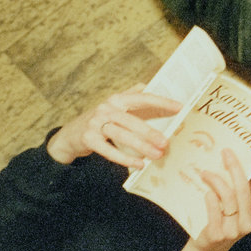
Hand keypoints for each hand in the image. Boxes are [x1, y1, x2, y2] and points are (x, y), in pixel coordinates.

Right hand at [46, 86, 180, 166]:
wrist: (71, 134)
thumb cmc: (102, 120)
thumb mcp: (116, 106)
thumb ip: (134, 96)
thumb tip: (152, 86)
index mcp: (117, 99)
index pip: (142, 98)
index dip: (161, 102)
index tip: (180, 107)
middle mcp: (106, 108)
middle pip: (132, 120)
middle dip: (150, 132)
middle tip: (166, 142)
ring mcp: (95, 123)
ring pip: (122, 135)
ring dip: (141, 146)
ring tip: (157, 155)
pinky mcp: (88, 139)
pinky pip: (109, 150)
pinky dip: (125, 158)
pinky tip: (139, 164)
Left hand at [170, 151, 250, 250]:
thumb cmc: (222, 225)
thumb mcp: (237, 211)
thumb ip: (240, 193)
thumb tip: (235, 163)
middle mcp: (250, 223)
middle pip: (244, 189)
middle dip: (235, 167)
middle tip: (226, 153)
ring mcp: (234, 230)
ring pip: (227, 196)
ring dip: (215, 180)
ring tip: (206, 173)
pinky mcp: (218, 233)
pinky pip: (214, 207)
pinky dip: (209, 196)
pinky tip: (205, 191)